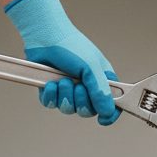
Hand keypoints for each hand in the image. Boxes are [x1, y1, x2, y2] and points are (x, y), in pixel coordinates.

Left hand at [4, 0, 118, 124]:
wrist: (45, 37)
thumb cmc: (71, 46)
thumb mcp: (92, 68)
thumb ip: (101, 91)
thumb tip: (107, 111)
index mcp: (102, 80)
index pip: (111, 104)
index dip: (109, 114)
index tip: (103, 119)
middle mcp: (86, 87)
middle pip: (88, 111)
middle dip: (80, 101)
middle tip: (77, 86)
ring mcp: (68, 90)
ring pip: (69, 109)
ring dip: (64, 95)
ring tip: (62, 79)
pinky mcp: (51, 90)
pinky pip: (51, 104)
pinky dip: (51, 95)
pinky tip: (51, 82)